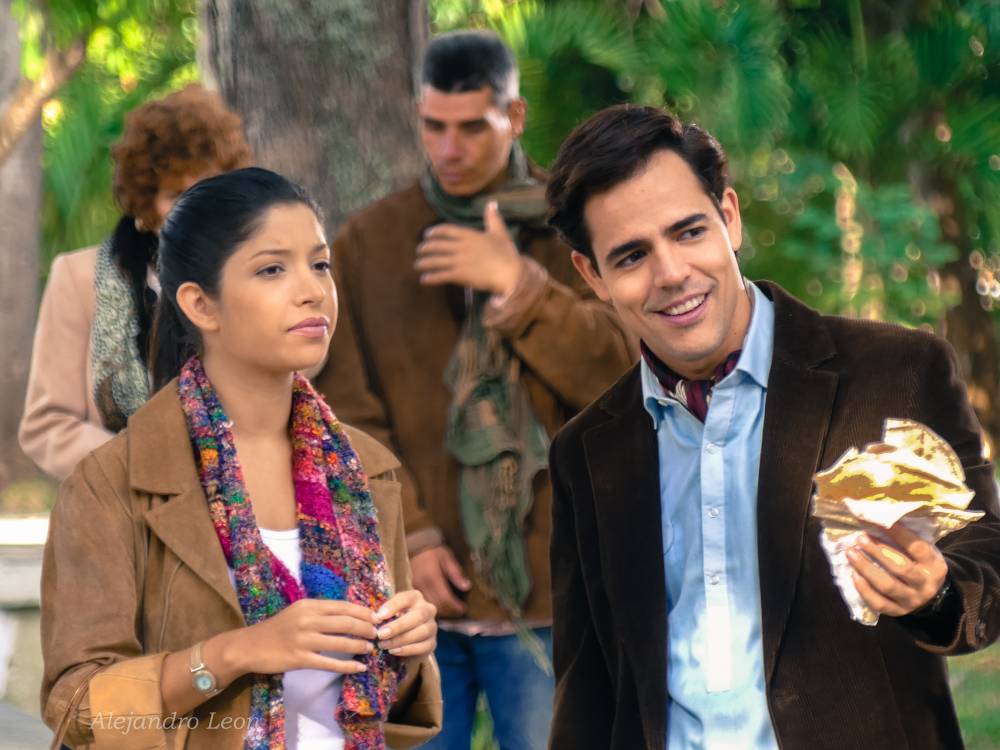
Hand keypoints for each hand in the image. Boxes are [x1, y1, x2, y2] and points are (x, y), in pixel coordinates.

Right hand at [237, 598, 376, 674]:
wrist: (249, 646)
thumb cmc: (277, 628)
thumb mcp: (298, 612)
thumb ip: (320, 612)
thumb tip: (348, 614)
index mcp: (309, 605)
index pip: (343, 606)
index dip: (363, 612)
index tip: (376, 618)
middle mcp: (308, 619)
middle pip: (346, 622)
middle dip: (366, 628)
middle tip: (378, 634)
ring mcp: (304, 640)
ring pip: (340, 642)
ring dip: (360, 645)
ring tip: (371, 649)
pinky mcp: (300, 659)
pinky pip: (329, 663)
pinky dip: (347, 665)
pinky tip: (359, 667)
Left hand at [375, 590, 437, 656]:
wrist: (403, 643)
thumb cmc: (392, 623)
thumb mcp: (387, 615)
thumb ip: (383, 615)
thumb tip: (374, 619)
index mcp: (415, 598)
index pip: (407, 598)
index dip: (393, 606)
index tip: (378, 616)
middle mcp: (427, 609)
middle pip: (418, 615)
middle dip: (398, 626)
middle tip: (381, 634)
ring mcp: (432, 627)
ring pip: (422, 631)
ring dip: (401, 639)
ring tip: (384, 645)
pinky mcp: (432, 643)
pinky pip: (423, 646)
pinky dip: (407, 650)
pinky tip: (394, 651)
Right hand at [410, 544, 471, 617]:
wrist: (415, 547)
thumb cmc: (433, 552)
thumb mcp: (447, 557)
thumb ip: (456, 573)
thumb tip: (467, 587)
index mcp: (432, 577)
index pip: (445, 599)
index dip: (455, 607)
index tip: (464, 608)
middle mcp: (422, 586)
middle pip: (437, 606)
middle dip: (450, 612)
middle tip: (460, 611)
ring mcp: (414, 590)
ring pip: (428, 608)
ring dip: (441, 612)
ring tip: (451, 610)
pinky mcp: (410, 591)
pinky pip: (422, 605)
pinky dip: (432, 608)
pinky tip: (439, 607)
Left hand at [415, 201, 522, 295]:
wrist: (510, 273)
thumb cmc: (507, 254)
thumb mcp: (500, 233)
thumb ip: (493, 218)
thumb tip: (492, 203)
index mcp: (470, 235)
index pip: (446, 230)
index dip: (434, 232)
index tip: (426, 235)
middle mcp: (461, 247)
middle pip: (437, 245)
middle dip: (425, 248)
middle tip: (419, 251)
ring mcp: (459, 261)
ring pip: (435, 260)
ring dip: (424, 263)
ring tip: (417, 265)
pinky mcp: (460, 275)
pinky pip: (441, 275)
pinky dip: (431, 277)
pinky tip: (424, 279)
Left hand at [848, 523, 948, 616]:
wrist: (929, 594)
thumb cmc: (920, 564)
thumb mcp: (924, 551)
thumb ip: (907, 539)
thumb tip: (879, 518)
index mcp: (934, 565)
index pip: (917, 548)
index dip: (898, 534)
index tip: (877, 522)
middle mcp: (925, 584)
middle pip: (900, 568)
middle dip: (877, 552)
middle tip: (860, 538)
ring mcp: (912, 600)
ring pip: (887, 586)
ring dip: (866, 568)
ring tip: (851, 553)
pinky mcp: (898, 612)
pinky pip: (879, 603)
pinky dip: (864, 589)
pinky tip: (853, 575)